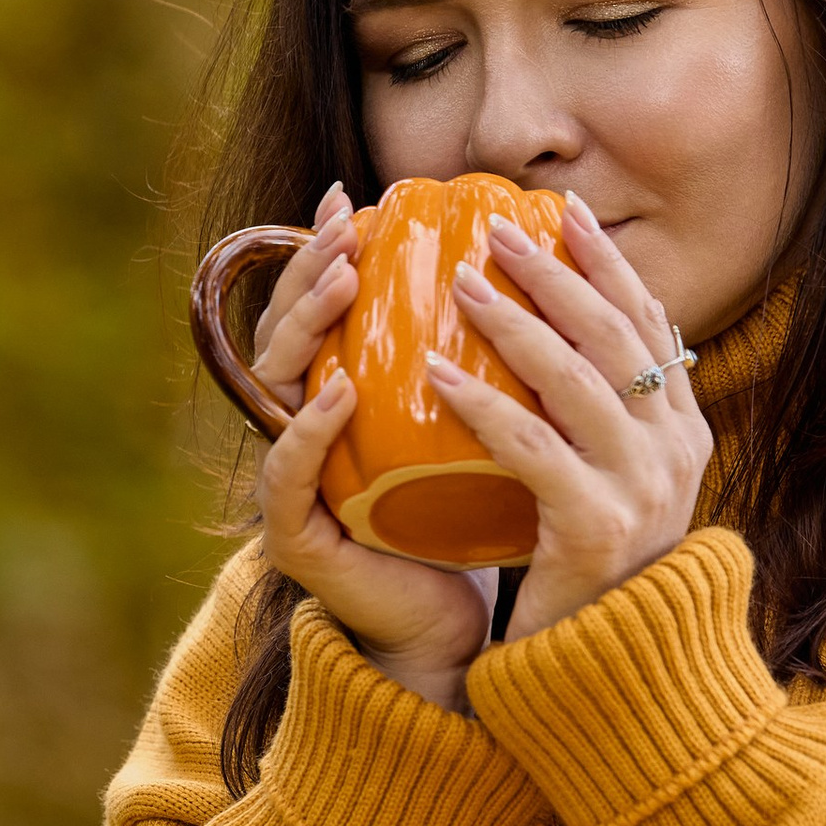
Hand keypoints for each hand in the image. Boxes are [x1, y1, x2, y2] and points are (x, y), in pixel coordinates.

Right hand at [251, 181, 495, 710]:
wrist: (456, 628)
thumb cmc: (474, 523)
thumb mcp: (489, 427)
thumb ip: (489, 363)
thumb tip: (550, 274)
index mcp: (343, 401)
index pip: (322, 313)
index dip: (326, 252)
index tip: (355, 197)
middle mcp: (305, 432)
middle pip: (286, 333)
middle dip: (311, 271)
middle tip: (349, 226)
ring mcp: (293, 481)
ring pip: (275, 385)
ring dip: (306, 325)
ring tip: (344, 280)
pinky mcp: (296, 535)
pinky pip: (288, 470)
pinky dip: (311, 428)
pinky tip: (340, 387)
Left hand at [428, 192, 711, 640]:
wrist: (609, 678)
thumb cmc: (590, 577)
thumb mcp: (612, 486)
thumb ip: (600, 422)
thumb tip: (564, 340)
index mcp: (684, 432)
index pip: (649, 324)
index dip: (607, 262)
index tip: (563, 210)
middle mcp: (676, 451)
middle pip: (615, 335)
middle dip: (556, 270)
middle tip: (497, 223)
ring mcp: (643, 488)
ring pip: (577, 378)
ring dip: (516, 321)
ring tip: (462, 280)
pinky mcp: (596, 528)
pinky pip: (531, 446)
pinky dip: (483, 403)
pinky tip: (436, 374)